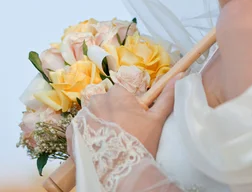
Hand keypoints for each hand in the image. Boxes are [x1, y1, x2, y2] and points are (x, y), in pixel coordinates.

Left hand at [67, 75, 182, 157]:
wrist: (122, 173)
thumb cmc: (140, 144)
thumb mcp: (156, 120)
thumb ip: (166, 96)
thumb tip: (179, 77)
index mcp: (116, 94)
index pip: (120, 94)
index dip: (127, 107)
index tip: (132, 121)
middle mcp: (97, 101)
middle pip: (105, 103)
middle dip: (112, 114)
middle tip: (122, 133)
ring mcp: (82, 117)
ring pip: (92, 115)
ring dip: (99, 124)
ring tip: (109, 142)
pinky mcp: (72, 133)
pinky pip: (79, 128)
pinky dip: (86, 135)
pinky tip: (96, 145)